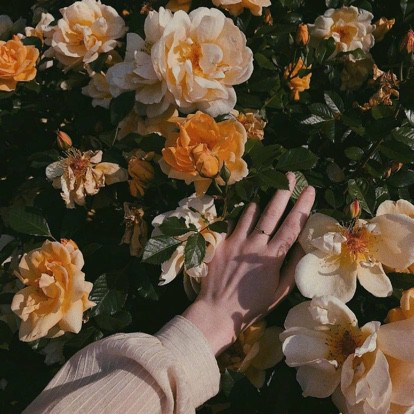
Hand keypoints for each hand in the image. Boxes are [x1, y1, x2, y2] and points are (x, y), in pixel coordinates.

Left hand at [182, 173, 314, 354]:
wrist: (217, 311)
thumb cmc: (252, 305)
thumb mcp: (279, 291)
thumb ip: (292, 266)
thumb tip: (302, 244)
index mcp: (272, 257)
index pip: (292, 226)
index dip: (303, 206)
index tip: (310, 189)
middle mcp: (254, 244)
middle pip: (271, 212)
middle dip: (283, 191)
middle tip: (290, 175)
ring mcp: (235, 241)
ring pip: (250, 213)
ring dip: (261, 201)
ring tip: (267, 193)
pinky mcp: (219, 243)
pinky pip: (232, 222)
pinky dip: (241, 214)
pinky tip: (246, 209)